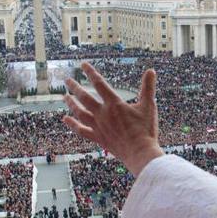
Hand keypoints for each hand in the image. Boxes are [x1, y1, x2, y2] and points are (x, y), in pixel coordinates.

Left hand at [63, 62, 163, 176]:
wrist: (140, 152)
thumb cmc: (146, 129)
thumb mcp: (149, 106)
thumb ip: (148, 87)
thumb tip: (151, 71)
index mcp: (114, 104)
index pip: (99, 83)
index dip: (90, 72)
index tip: (83, 65)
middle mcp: (102, 113)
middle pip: (84, 97)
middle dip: (75, 87)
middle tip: (67, 80)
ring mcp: (98, 126)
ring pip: (79, 112)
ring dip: (71, 103)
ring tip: (65, 97)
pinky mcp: (98, 138)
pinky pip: (81, 130)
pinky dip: (72, 124)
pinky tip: (65, 119)